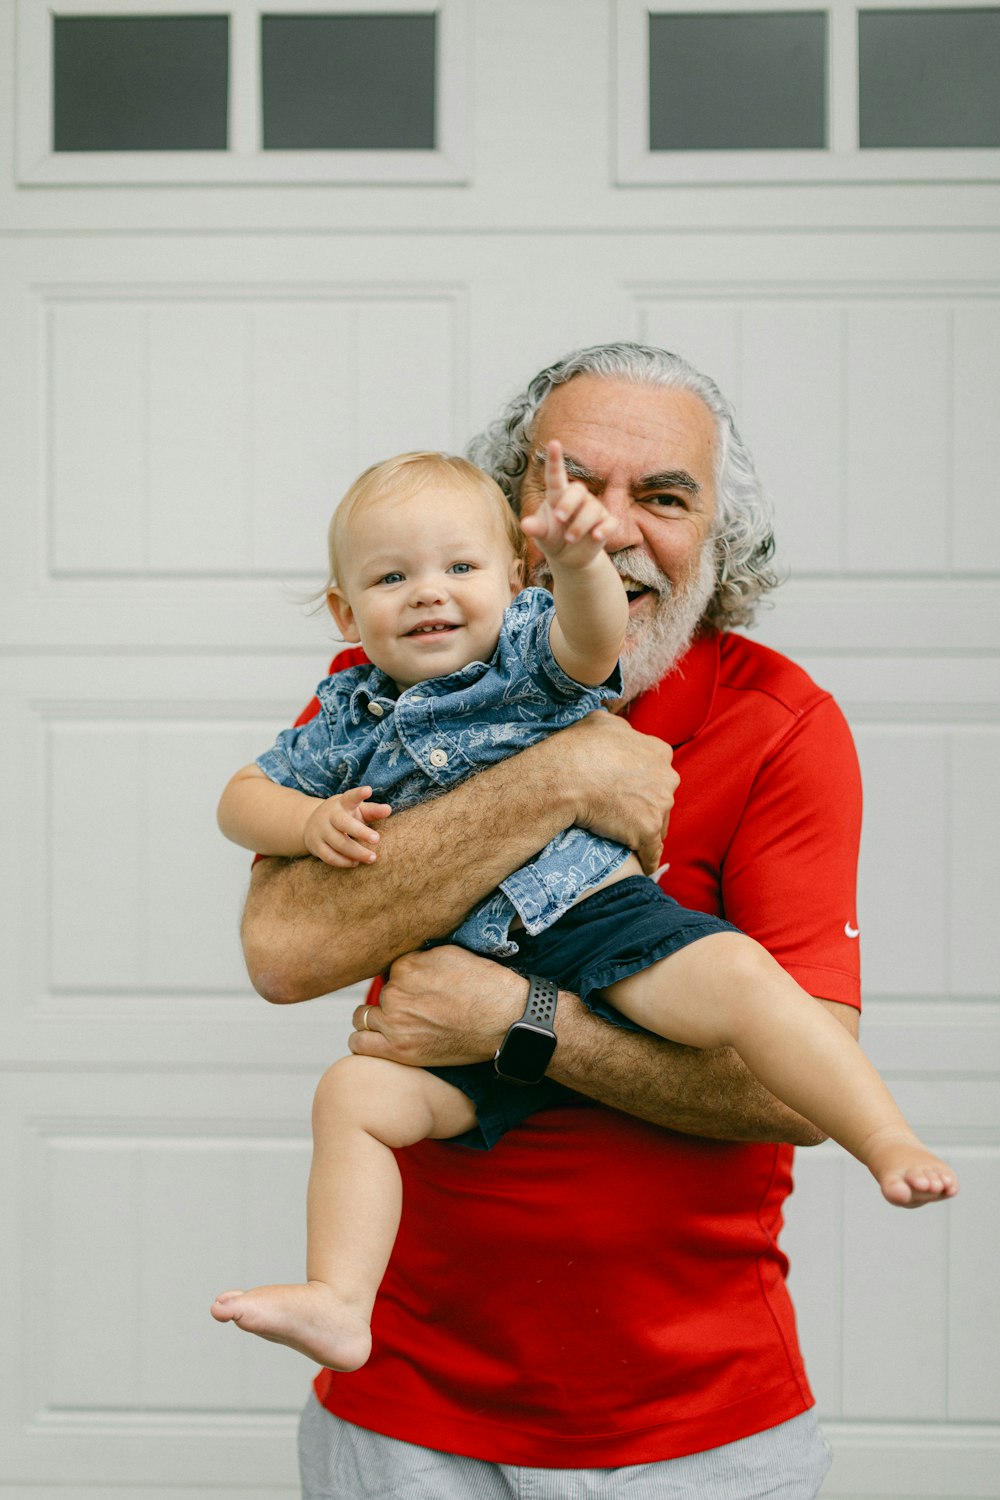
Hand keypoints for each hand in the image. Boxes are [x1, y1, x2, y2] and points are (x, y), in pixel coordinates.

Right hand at [303, 786, 391, 866]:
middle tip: (377, 839)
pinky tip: (355, 863)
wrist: (310, 824)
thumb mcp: (356, 810)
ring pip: (338, 843)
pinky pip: (329, 856)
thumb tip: (388, 810)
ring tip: (372, 858)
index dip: (358, 794)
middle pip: (344, 823)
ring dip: (356, 852)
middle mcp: (329, 815)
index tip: (368, 790)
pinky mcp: (316, 846)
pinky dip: (343, 861)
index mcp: (341, 803)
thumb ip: (372, 811)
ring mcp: (321, 831)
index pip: (350, 797)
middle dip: (361, 832)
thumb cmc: (343, 816)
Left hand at [349, 946, 527, 1066]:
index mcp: (406, 966)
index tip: (422, 990)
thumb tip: (406, 966)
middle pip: (381, 994)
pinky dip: (367, 1041)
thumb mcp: (452, 955)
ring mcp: (396, 1023)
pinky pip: (360, 1044)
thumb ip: (421, 959)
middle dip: (394, 999)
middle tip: (418, 1008)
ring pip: (363, 1018)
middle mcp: (396, 993)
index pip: (392, 971)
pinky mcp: (400, 1050)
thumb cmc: (486, 986)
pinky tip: (382, 1039)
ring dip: (377, 1019)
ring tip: (398, 1024)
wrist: (506, 1020)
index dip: (407, 980)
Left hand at [520, 440, 613, 568]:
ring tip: (569, 539)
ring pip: (592, 510)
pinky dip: (604, 529)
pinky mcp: (606, 524)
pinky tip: (596, 536)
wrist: (569, 557)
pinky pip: (610, 522)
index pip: (556, 475)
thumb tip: (525, 525)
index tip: (553, 443)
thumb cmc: (552, 538)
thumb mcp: (542, 536)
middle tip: (558, 518)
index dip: (555, 460)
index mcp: (558, 495)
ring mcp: (594, 510)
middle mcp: (578, 498)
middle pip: (577, 491)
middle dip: (568, 504)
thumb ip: (535, 529)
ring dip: (579, 526)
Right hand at [554, 713, 676, 872]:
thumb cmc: (580, 746)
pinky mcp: (647, 832)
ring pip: (658, 824)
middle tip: (622, 812)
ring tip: (626, 837)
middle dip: (646, 805)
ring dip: (644, 830)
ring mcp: (659, 806)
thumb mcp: (602, 721)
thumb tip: (618, 729)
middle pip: (661, 798)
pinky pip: (652, 852)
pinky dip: (646, 859)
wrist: (567, 776)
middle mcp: (667, 778)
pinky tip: (642, 865)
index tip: (627, 789)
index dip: (642, 782)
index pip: (657, 772)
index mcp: (659, 751)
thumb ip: (620, 727)